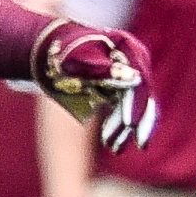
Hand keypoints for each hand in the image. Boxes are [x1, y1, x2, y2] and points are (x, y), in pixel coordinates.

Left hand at [36, 20, 157, 153]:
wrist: (51, 50)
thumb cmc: (65, 52)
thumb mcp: (80, 60)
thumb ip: (105, 69)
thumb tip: (136, 78)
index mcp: (127, 48)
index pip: (139, 80)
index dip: (137, 103)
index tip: (129, 124)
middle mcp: (133, 62)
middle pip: (144, 95)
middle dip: (140, 121)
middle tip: (140, 144)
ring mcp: (128, 76)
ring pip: (136, 107)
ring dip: (126, 129)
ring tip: (114, 148)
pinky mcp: (120, 89)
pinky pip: (125, 111)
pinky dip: (119, 127)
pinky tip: (111, 143)